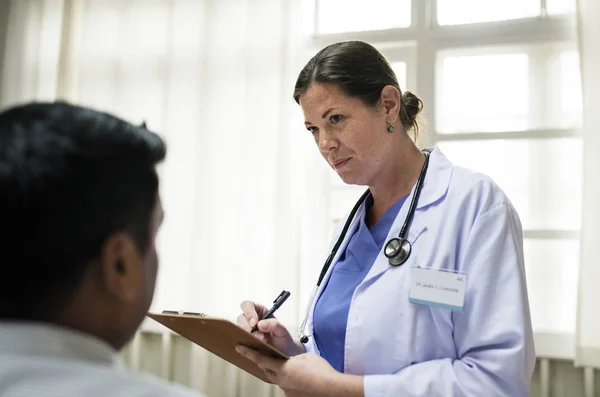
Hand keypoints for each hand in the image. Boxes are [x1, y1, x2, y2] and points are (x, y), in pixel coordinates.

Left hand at [236, 346, 352, 396]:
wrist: (331, 389)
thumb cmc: (321, 372)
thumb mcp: (305, 357)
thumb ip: (294, 358)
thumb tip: (291, 361)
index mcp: (282, 368)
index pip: (260, 358)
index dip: (248, 352)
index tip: (239, 347)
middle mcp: (281, 380)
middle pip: (266, 370)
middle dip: (263, 362)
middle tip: (263, 355)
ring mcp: (287, 390)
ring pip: (277, 379)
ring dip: (278, 372)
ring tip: (287, 367)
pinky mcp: (293, 396)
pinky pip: (286, 386)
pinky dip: (288, 380)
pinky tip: (298, 378)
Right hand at [237, 300, 303, 356]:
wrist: (284, 354)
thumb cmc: (283, 339)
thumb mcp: (283, 331)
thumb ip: (275, 325)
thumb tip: (260, 324)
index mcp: (260, 311)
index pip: (248, 305)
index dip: (248, 312)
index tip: (254, 323)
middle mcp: (251, 319)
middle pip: (241, 318)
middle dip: (248, 328)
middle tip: (259, 337)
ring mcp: (247, 330)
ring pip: (239, 329)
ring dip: (248, 337)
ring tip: (261, 343)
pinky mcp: (245, 340)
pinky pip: (239, 340)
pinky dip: (245, 343)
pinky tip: (254, 346)